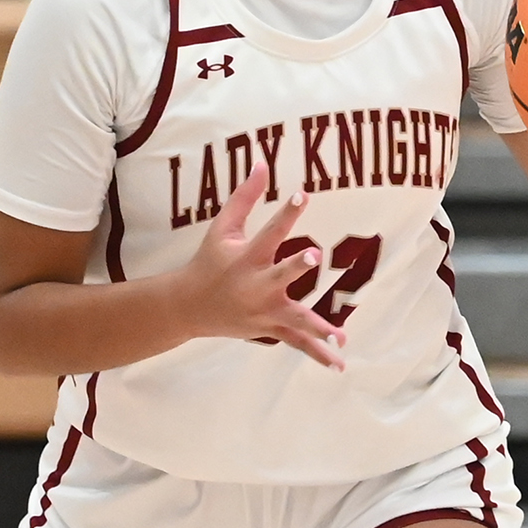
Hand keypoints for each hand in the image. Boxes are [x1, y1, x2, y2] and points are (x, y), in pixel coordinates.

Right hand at [160, 157, 344, 368]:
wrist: (188, 307)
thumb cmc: (208, 261)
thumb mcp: (221, 228)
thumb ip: (244, 197)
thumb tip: (263, 163)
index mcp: (246, 257)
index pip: (270, 231)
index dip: (287, 212)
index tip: (302, 195)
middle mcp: (256, 285)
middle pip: (278, 275)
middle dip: (294, 267)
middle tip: (311, 256)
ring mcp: (263, 311)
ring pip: (293, 319)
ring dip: (316, 327)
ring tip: (339, 336)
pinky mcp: (268, 329)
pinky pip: (296, 343)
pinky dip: (317, 354)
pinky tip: (339, 364)